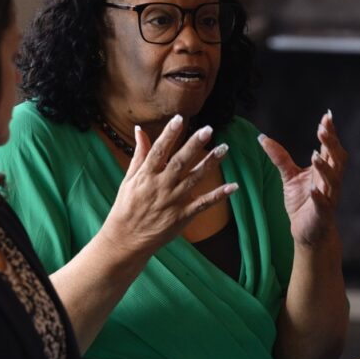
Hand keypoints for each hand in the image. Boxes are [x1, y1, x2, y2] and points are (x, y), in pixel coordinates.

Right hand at [101, 115, 237, 258]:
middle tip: (208, 129)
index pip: (159, 150)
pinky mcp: (183, 216)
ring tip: (224, 149)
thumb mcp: (128, 179)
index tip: (180, 119)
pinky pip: (204, 204)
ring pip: (195, 179)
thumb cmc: (126, 207)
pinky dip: (219, 195)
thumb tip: (140, 129)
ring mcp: (173, 201)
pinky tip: (233, 186)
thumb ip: (139, 154)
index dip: (169, 134)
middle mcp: (160, 186)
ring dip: (210, 163)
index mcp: (146, 176)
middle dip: (194, 145)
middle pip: (180, 162)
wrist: (126, 239)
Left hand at [259, 110, 346, 246]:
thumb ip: (280, 157)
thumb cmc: (302, 202)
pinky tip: (314, 189)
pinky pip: (324, 204)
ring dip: (325, 167)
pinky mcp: (323, 214)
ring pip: (333, 180)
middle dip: (331, 144)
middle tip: (323, 129)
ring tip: (315, 154)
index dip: (330, 134)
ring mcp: (328, 197)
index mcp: (324, 171)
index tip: (327, 117)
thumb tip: (262, 137)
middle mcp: (330, 182)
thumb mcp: (289, 176)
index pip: (330, 148)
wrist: (307, 232)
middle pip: (337, 159)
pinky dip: (320, 196)